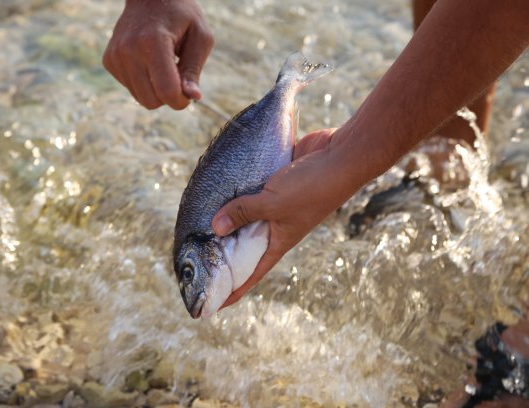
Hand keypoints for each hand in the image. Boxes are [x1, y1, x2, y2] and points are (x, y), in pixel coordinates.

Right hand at [102, 0, 213, 109]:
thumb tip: (193, 97)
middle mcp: (129, 49)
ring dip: (156, 90)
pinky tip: (150, 62)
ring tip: (164, 65)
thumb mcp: (200, 36)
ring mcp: (115, 55)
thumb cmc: (182, 15)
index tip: (189, 91)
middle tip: (178, 76)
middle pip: (151, 102)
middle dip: (168, 97)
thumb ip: (194, 69)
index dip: (182, 100)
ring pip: (140, 99)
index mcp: (153, 42)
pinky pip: (131, 89)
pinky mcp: (109, 60)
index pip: (167, 91)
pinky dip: (144, 82)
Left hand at [212, 128, 350, 308]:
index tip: (215, 306)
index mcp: (279, 241)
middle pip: (245, 244)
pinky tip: (218, 187)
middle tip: (196, 257)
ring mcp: (278, 205)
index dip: (234, 290)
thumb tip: (214, 227)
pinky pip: (252, 191)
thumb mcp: (273, 203)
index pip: (252, 273)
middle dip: (223, 251)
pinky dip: (237, 191)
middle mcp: (278, 227)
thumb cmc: (312, 187)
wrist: (341, 156)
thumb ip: (243, 212)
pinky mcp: (277, 183)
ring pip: (247, 216)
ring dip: (228, 218)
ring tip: (199, 222)